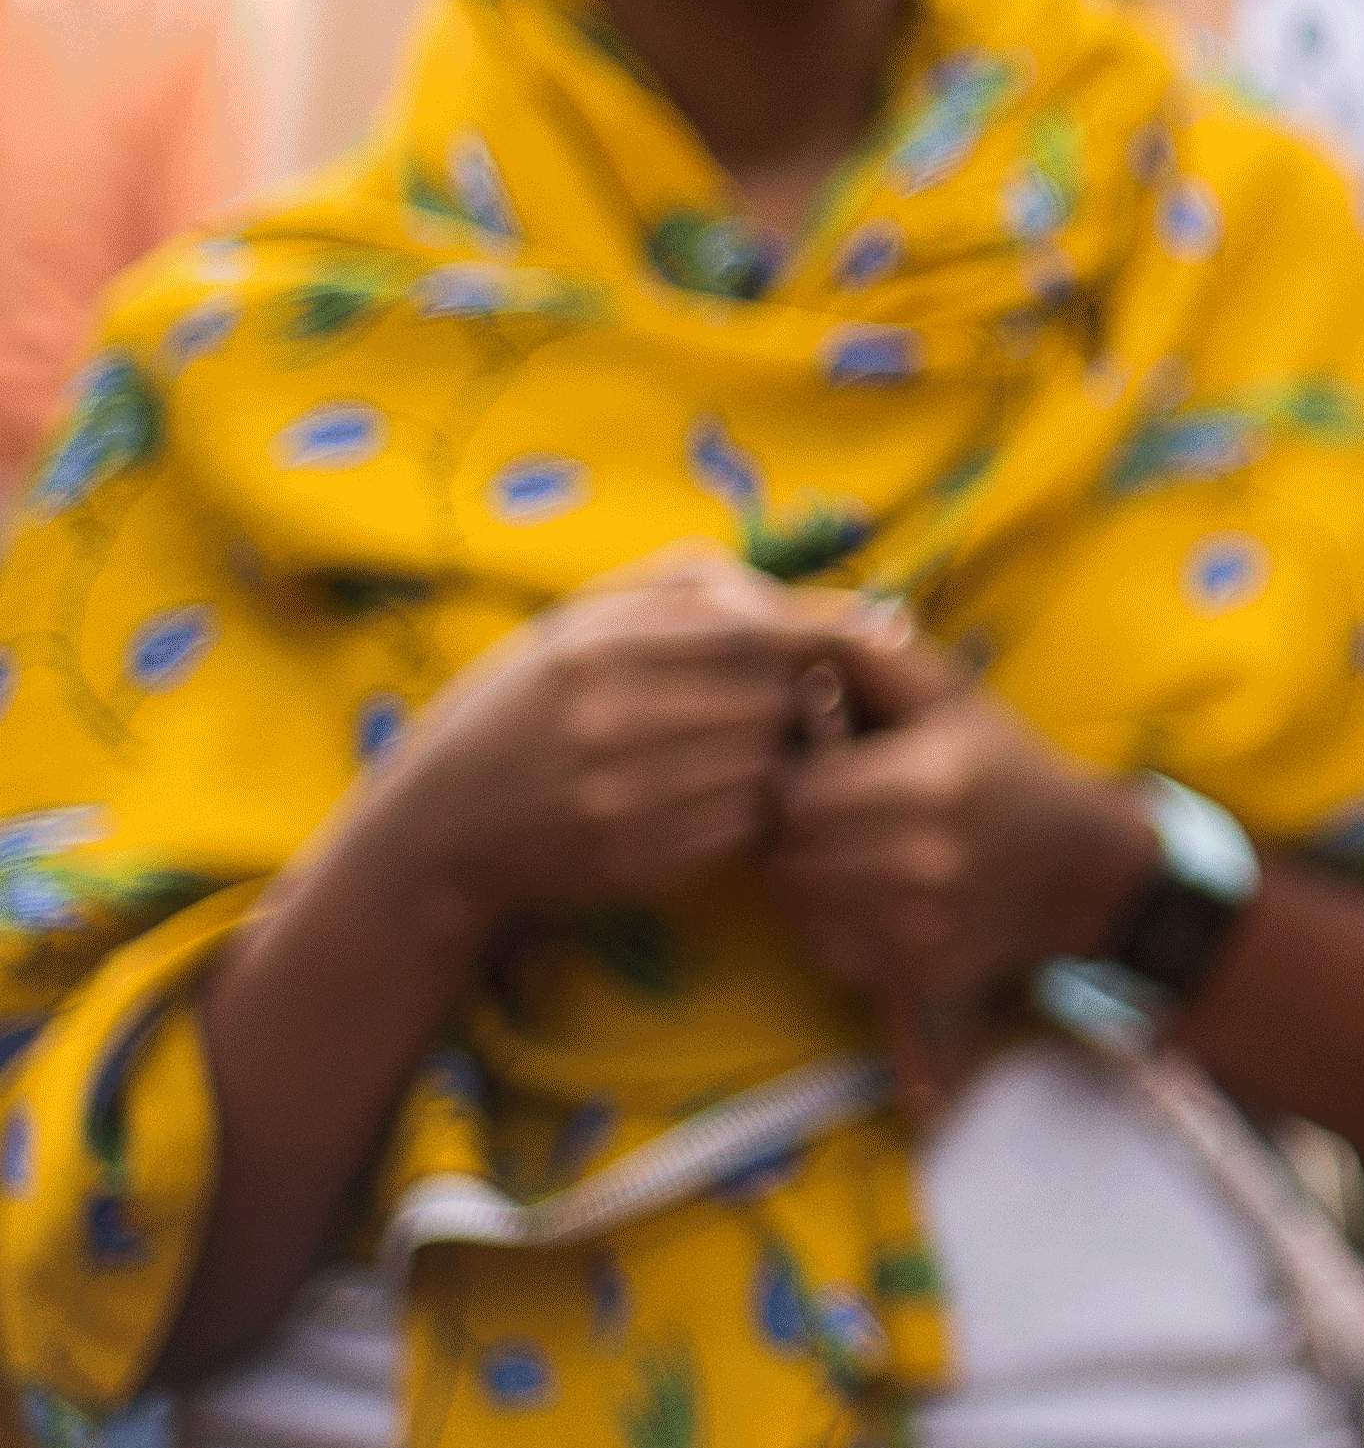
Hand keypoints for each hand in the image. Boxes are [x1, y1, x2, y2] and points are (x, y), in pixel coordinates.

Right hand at [351, 548, 864, 926]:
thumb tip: (798, 598)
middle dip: (789, 698)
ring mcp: (621, 794)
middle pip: (771, 698)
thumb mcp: (578, 622)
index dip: (810, 637)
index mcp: (595, 645)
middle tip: (778, 704)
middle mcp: (606, 717)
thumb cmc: (528, 707)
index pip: (752, 630)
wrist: (437, 828)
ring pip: (767, 764)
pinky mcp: (635, 859)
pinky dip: (747, 811)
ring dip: (772, 757)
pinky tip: (713, 798)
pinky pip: (743, 825)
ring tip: (735, 750)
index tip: (840, 644)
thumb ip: (687, 588)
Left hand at [763, 635, 1151, 1114]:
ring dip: (806, 879)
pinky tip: (869, 897)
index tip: (816, 771)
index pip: (794, 795)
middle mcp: (923, 862)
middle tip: (826, 815)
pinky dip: (831, 924)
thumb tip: (807, 628)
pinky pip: (829, 948)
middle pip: (788, 855)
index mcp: (927, 784)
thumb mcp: (953, 698)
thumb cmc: (1003, 770)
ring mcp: (920, 925)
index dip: (791, 782)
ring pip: (799, 904)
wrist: (1081, 869)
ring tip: (848, 853)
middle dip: (791, 833)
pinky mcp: (917, 971)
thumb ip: (880, 657)